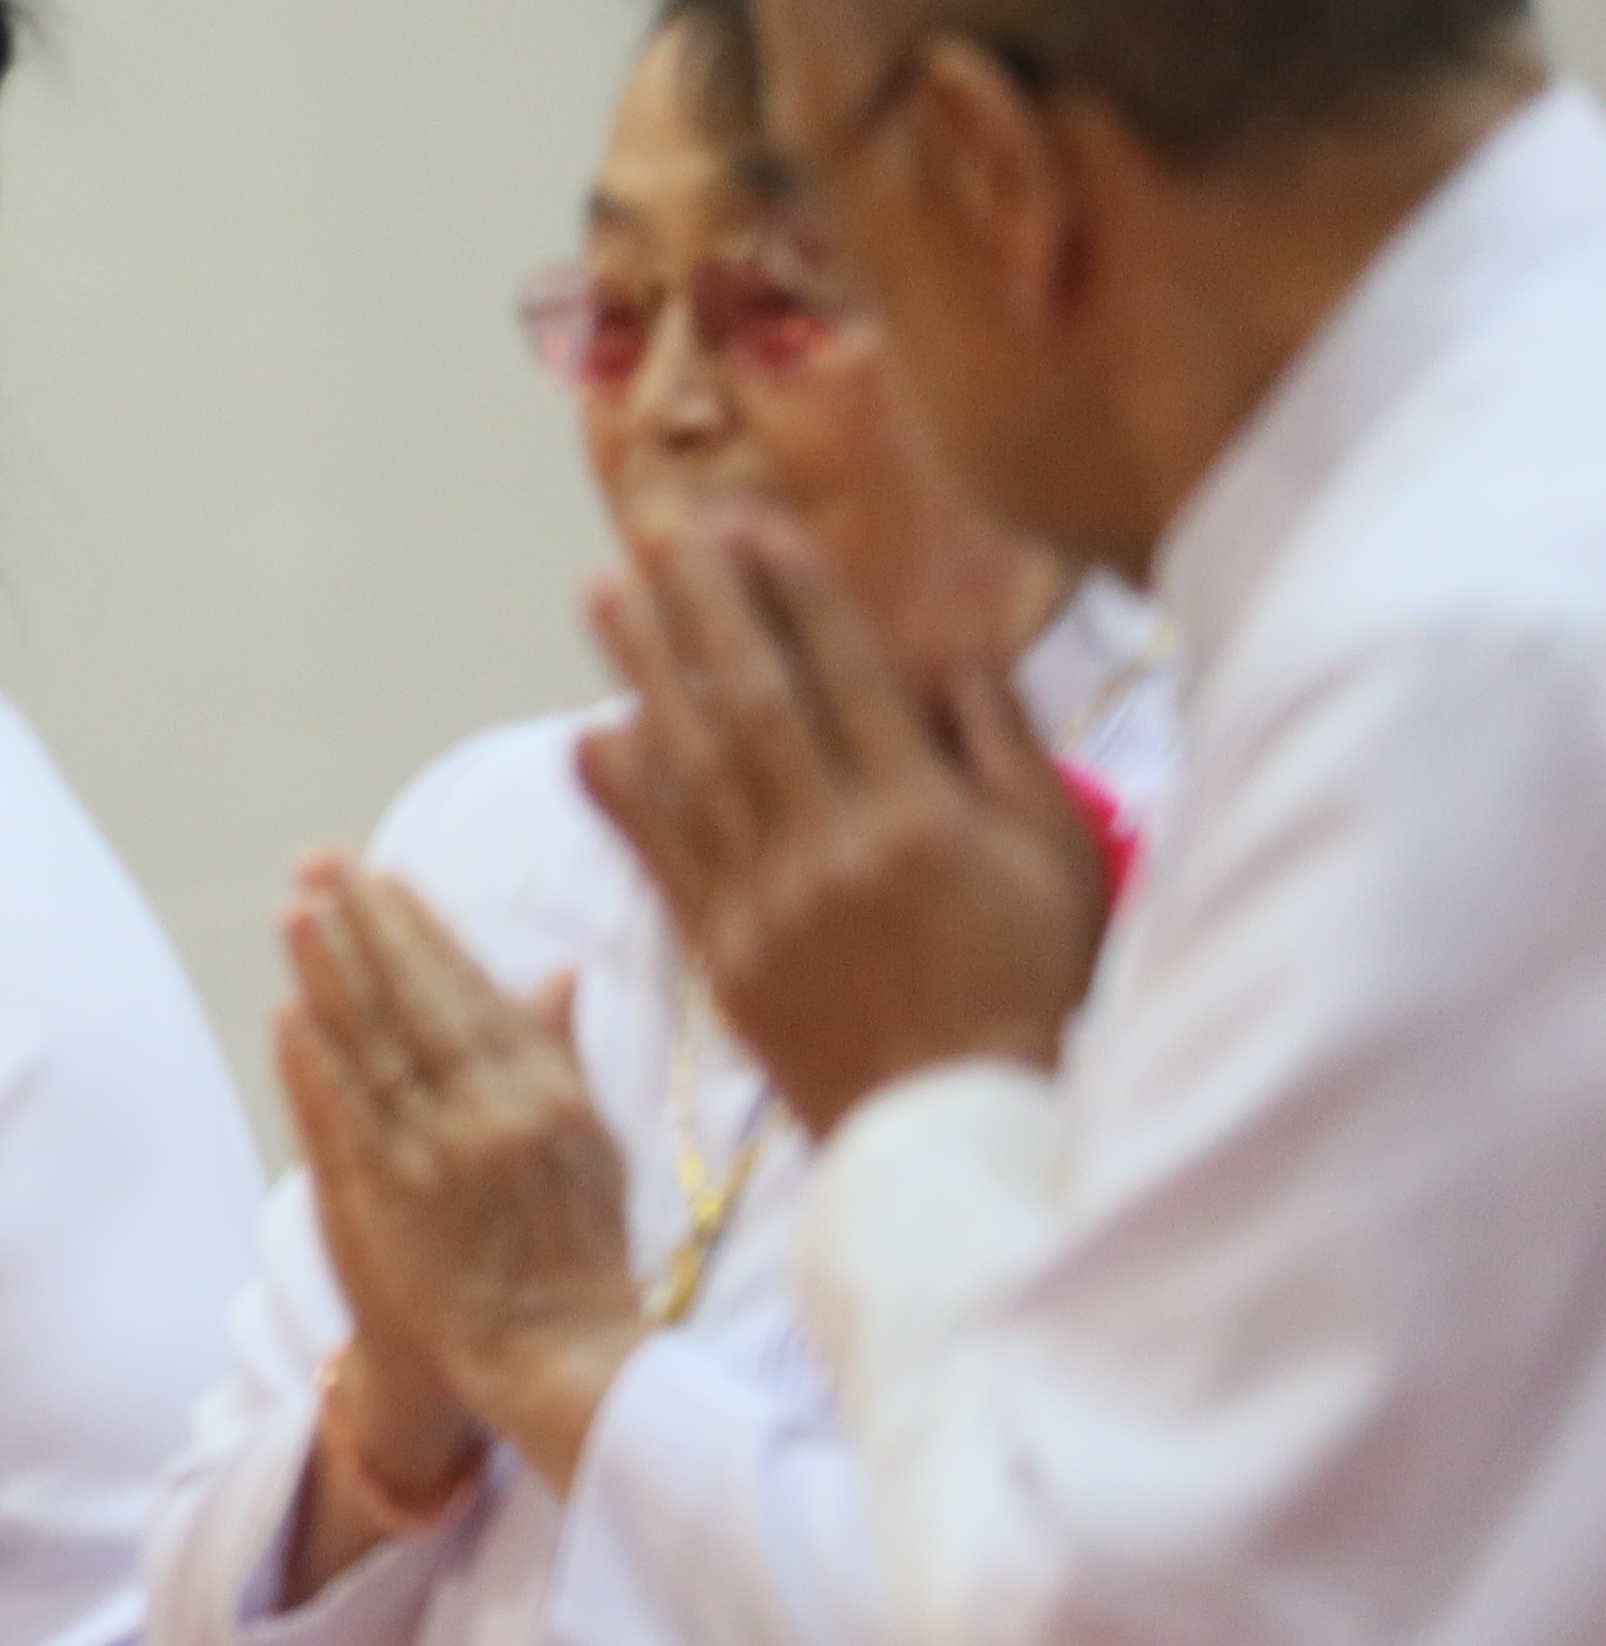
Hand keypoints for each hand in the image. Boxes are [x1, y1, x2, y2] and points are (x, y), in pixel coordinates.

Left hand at [276, 857, 639, 1491]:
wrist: (557, 1358)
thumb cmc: (578, 1255)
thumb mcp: (592, 1145)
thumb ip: (561, 1055)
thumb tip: (556, 972)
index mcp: (548, 1094)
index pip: (474, 990)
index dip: (423, 929)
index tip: (382, 876)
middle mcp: (493, 1115)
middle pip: (416, 1003)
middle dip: (366, 927)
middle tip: (320, 862)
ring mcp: (435, 1158)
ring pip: (373, 1048)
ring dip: (329, 975)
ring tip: (293, 909)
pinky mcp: (385, 1205)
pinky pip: (342, 1122)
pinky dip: (313, 1064)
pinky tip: (285, 1012)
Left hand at [576, 504, 1106, 1131]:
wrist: (956, 1117)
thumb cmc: (1028, 978)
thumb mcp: (1055, 853)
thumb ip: (1001, 746)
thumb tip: (952, 651)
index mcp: (920, 821)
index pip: (842, 680)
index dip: (791, 595)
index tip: (751, 527)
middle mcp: (832, 853)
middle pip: (751, 705)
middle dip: (700, 608)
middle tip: (657, 531)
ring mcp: (766, 906)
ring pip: (691, 767)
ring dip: (640, 671)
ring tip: (603, 592)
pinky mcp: (720, 956)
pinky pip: (661, 857)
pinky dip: (622, 792)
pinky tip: (589, 730)